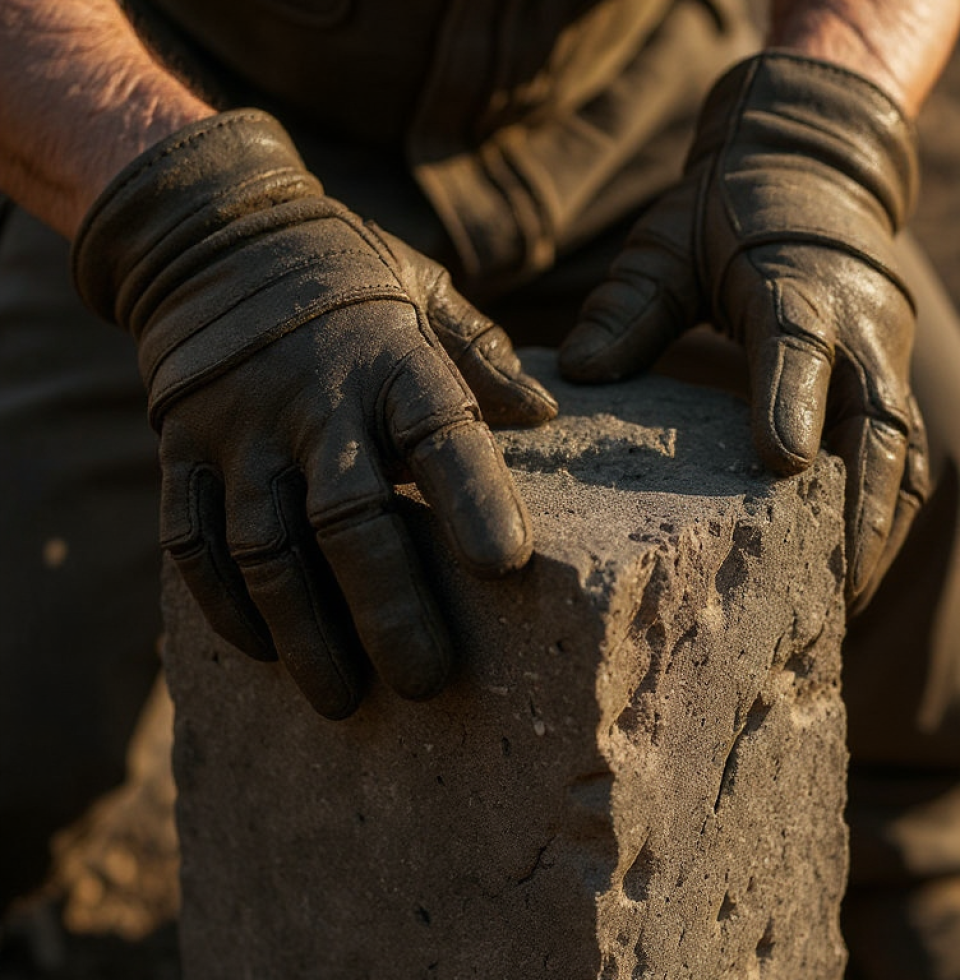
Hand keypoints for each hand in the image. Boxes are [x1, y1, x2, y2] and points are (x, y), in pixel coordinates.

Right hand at [72, 110, 556, 717]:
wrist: (213, 235)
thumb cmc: (344, 274)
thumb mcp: (423, 291)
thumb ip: (479, 356)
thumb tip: (545, 416)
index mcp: (392, 356)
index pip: (444, 430)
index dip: (475, 499)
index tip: (507, 568)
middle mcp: (314, 397)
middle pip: (350, 518)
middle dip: (389, 609)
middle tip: (427, 682)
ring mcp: (239, 426)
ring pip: (266, 549)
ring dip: (305, 632)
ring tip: (343, 697)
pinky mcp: (180, 447)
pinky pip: (190, 540)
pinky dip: (225, 604)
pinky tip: (261, 650)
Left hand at [560, 53, 928, 611]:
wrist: (811, 164)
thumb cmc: (727, 209)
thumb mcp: (666, 241)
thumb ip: (629, 304)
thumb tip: (578, 372)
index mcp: (796, 276)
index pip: (798, 339)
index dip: (792, 397)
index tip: (780, 462)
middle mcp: (855, 320)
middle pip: (874, 414)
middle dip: (859, 500)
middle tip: (833, 582)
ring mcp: (879, 350)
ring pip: (899, 444)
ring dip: (879, 519)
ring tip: (848, 596)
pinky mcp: (884, 373)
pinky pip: (899, 447)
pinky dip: (883, 504)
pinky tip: (856, 559)